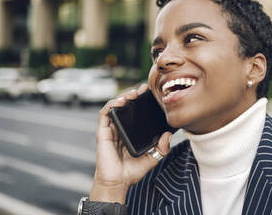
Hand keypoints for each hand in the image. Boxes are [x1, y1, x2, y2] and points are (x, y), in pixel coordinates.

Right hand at [89, 83, 171, 203]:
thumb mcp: (153, 158)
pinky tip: (121, 102)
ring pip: (115, 107)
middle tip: (143, 89)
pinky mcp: (103, 132)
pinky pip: (104, 114)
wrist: (118, 182)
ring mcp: (111, 130)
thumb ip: (162, 148)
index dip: (141, 101)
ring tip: (133, 94)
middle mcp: (120, 129)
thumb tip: (168, 135)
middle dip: (133, 95)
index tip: (150, 93)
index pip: (135, 112)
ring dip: (123, 97)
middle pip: (125, 106)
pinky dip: (112, 105)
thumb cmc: (131, 172)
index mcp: (131, 133)